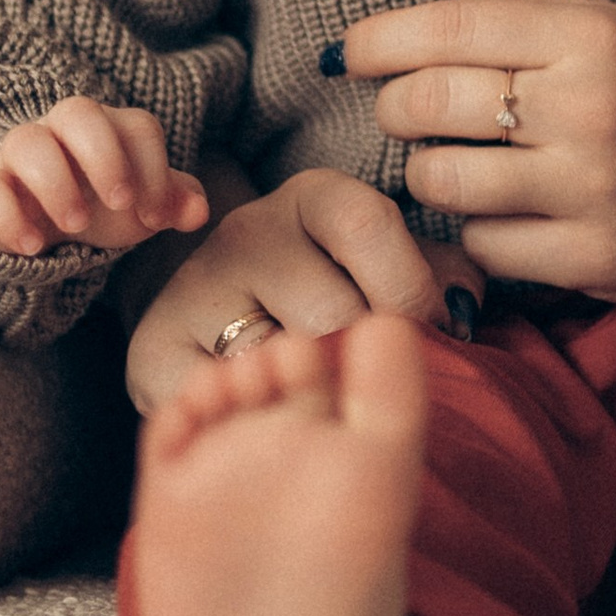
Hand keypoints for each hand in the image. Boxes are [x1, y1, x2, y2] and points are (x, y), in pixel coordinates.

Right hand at [0, 98, 208, 259]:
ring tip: (76, 226)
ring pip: (26, 141)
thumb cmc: (102, 205)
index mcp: (109, 128)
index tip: (156, 216)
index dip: (153, 168)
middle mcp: (61, 130)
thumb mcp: (141, 206)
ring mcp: (18, 155)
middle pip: (78, 111)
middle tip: (119, 203)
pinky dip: (7, 217)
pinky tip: (32, 246)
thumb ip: (174, 202)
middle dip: (103, 156)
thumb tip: (198, 211)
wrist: (44, 224)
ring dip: (54, 183)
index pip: (136, 126)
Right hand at [121, 165, 479, 413]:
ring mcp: (193, 289)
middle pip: (330, 311)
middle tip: (369, 384)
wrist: (220, 326)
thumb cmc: (329, 299)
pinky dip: (254, 419)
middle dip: (363, 361)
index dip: (410, 291)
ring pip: (278, 363)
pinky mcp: (153, 352)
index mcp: (314, 197)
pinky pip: (222, 402)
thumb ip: (437, 279)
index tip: (432, 334)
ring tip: (322, 402)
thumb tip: (463, 308)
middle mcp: (246, 230)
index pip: (368, 224)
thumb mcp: (386, 270)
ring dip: (312, 395)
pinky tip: (270, 415)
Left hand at [337, 0, 615, 308]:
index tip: (349, 53)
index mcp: (592, 36)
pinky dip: (479, 230)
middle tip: (408, 112)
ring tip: (457, 164)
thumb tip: (398, 36)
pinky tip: (506, 213)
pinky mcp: (589, 256)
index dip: (378, 40)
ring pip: (441, 179)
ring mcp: (589, 188)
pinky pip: (482, 244)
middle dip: (397, 108)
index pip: (447, 28)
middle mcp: (589, 107)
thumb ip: (521, 24)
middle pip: (426, 103)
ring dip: (432, 172)